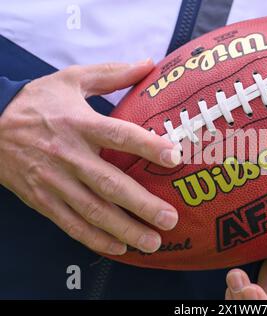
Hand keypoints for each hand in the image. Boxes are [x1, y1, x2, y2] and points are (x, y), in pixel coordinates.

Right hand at [0, 60, 181, 255]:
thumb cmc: (37, 101)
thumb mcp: (72, 79)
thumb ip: (112, 73)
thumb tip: (150, 63)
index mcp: (79, 123)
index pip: (119, 135)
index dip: (147, 146)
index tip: (175, 157)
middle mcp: (68, 155)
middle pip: (109, 183)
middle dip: (141, 204)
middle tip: (171, 218)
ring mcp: (54, 181)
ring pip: (92, 211)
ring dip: (124, 229)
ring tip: (153, 242)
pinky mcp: (42, 199)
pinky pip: (70, 223)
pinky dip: (95, 238)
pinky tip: (119, 247)